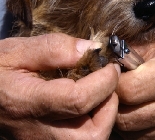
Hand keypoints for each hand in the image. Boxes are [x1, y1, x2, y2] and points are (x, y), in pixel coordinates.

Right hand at [0, 33, 119, 139]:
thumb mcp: (19, 51)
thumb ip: (55, 48)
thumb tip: (92, 48)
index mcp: (27, 103)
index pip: (78, 100)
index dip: (103, 81)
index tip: (111, 65)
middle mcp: (37, 131)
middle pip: (91, 135)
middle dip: (109, 106)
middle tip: (108, 82)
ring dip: (104, 115)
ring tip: (99, 91)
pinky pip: (82, 138)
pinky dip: (95, 120)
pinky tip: (89, 101)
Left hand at [115, 27, 154, 139]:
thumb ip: (128, 52)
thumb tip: (103, 63)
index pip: (129, 89)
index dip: (112, 83)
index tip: (109, 76)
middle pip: (128, 117)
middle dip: (111, 102)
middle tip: (110, 89)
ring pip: (133, 132)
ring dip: (121, 116)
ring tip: (123, 98)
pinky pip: (145, 138)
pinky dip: (135, 126)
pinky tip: (138, 109)